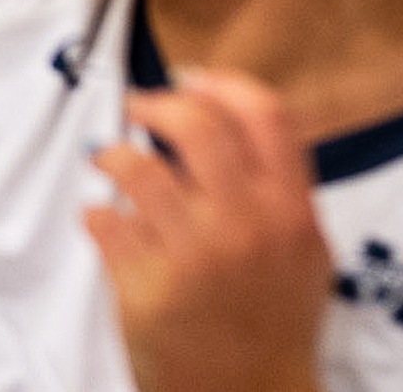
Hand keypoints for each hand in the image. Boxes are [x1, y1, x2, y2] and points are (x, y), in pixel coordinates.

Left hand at [86, 75, 329, 391]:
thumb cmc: (278, 322)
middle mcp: (246, 225)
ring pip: (139, 169)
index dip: (224, 84)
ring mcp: (194, 257)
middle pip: (198, 126)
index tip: (194, 80)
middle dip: (159, 103)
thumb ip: (282, 186)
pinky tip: (101, 218)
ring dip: (115, 154)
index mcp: (292, 209)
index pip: (265, 114)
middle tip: (139, 106)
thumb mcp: (306, 249)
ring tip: (108, 158)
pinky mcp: (145, 290)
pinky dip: (97, 213)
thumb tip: (231, 119)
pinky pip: (106, 223)